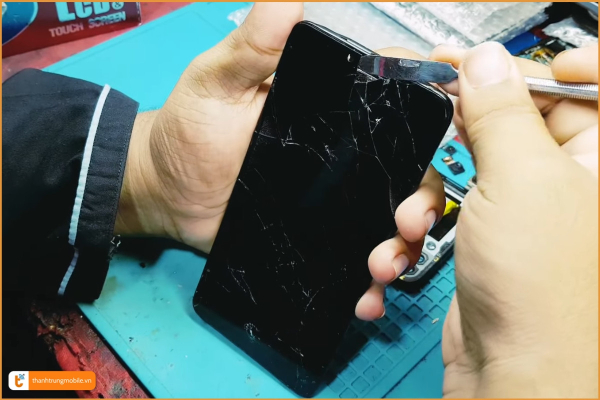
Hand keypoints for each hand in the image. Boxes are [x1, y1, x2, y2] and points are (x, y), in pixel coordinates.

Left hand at [114, 3, 445, 320]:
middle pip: (407, 168)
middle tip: (408, 221)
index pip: (395, 99)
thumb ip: (253, 45)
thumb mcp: (217, 81)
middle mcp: (344, 153)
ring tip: (384, 264)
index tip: (449, 123)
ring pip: (390, 218)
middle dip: (422, 196)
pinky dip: (369, 281)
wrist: (168, 196)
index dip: (431, 106)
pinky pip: (356, 258)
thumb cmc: (190, 131)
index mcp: (332, 109)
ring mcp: (336, 199)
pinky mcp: (321, 237)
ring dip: (402, 244)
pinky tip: (366, 296)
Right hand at [430, 43, 597, 396]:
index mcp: (597, 156)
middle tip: (420, 113)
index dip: (532, 67)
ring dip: (420, 195)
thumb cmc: (543, 292)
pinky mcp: (484, 239)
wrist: (514, 375)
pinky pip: (443, 211)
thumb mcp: (520, 180)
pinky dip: (415, 231)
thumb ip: (502, 113)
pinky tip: (400, 253)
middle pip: (503, 124)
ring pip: (460, 169)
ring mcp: (520, 211)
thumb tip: (486, 64)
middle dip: (452, 135)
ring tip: (410, 222)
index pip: (573, 85)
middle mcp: (564, 180)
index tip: (487, 65)